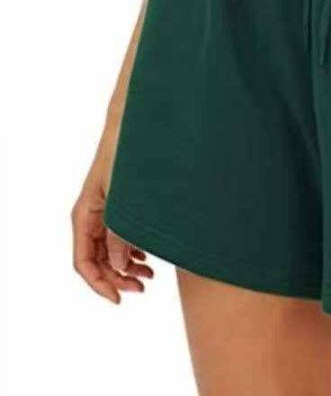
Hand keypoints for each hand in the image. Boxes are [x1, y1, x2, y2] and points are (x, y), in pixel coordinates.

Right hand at [72, 128, 153, 302]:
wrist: (136, 129)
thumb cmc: (129, 159)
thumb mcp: (123, 199)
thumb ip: (120, 233)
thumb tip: (118, 265)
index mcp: (85, 216)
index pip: (83, 263)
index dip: (100, 284)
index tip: (119, 299)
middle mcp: (91, 217)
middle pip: (97, 261)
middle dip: (118, 278)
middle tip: (143, 287)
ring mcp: (104, 211)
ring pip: (109, 250)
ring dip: (127, 266)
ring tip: (150, 274)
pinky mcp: (118, 206)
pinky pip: (119, 237)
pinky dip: (132, 250)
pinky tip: (148, 256)